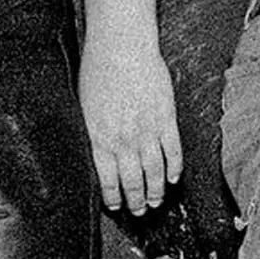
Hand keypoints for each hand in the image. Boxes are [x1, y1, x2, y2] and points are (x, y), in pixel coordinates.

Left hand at [76, 34, 182, 215]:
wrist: (121, 47)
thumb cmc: (98, 71)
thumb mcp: (84, 107)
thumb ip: (92, 133)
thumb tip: (96, 154)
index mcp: (100, 138)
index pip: (107, 180)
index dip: (113, 198)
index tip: (116, 206)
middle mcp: (123, 140)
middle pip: (133, 181)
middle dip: (136, 201)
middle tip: (139, 211)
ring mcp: (147, 131)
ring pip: (155, 172)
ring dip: (156, 191)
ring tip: (156, 201)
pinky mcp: (166, 118)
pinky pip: (173, 151)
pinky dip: (175, 168)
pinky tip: (174, 177)